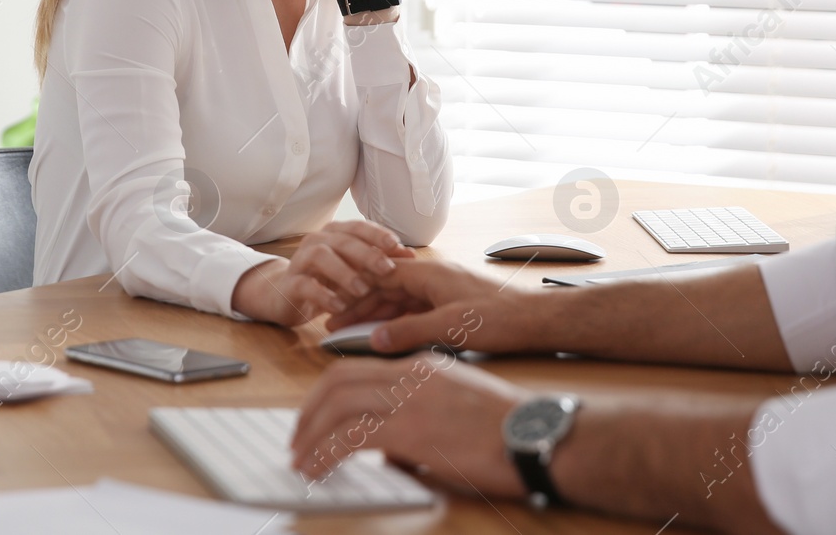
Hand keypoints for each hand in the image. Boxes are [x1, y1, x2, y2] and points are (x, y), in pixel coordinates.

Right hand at [231, 221, 414, 325]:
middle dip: (366, 254)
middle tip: (387, 269)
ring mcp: (300, 261)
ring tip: (362, 290)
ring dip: (344, 272)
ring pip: (321, 257)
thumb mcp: (354, 270)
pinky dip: (323, 295)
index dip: (377, 234)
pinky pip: (305, 285)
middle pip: (343, 240)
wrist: (285, 296)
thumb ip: (378, 260)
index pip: (358, 227)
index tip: (397, 245)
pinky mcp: (289, 284)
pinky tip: (339, 306)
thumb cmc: (327, 281)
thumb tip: (410, 255)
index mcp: (335, 233)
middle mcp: (316, 241)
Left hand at [291, 356, 527, 497]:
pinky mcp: (412, 429)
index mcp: (422, 366)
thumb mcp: (456, 408)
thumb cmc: (508, 430)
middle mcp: (411, 374)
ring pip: (337, 405)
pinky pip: (351, 436)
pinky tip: (317, 469)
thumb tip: (388, 450)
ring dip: (310, 434)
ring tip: (300, 459)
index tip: (314, 420)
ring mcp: (411, 399)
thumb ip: (418, 418)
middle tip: (297, 439)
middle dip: (308, 412)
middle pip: (338, 381)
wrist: (538, 435)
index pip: (357, 369)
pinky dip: (325, 452)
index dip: (325, 395)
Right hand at [322, 259, 541, 354]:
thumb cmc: (499, 318)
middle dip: (361, 306)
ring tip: (355, 331)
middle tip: (336, 324)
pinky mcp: (454, 306)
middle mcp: (435, 278)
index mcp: (430, 274)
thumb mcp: (449, 327)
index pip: (381, 277)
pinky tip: (388, 335)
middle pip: (388, 289)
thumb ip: (409, 332)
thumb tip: (376, 339)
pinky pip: (417, 311)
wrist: (537, 321)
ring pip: (401, 301)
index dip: (356, 293)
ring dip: (378, 315)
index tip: (335, 309)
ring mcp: (444, 291)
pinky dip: (399, 322)